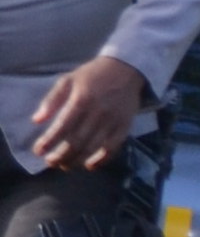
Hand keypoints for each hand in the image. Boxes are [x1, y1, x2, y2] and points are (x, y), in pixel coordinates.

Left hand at [22, 56, 143, 171]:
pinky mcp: (124, 127)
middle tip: (50, 162)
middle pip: (77, 141)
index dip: (49, 141)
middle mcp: (98, 113)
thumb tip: (36, 120)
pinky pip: (112, 148)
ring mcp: (113, 121)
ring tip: (65, 165)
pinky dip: (101, 160)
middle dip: (61, 155)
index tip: (38, 151)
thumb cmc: (92, 75)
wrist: (126, 70)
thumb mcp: (68, 80)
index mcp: (82, 100)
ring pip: (92, 148)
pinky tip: (89, 165)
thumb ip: (51, 100)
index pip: (62, 126)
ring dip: (76, 160)